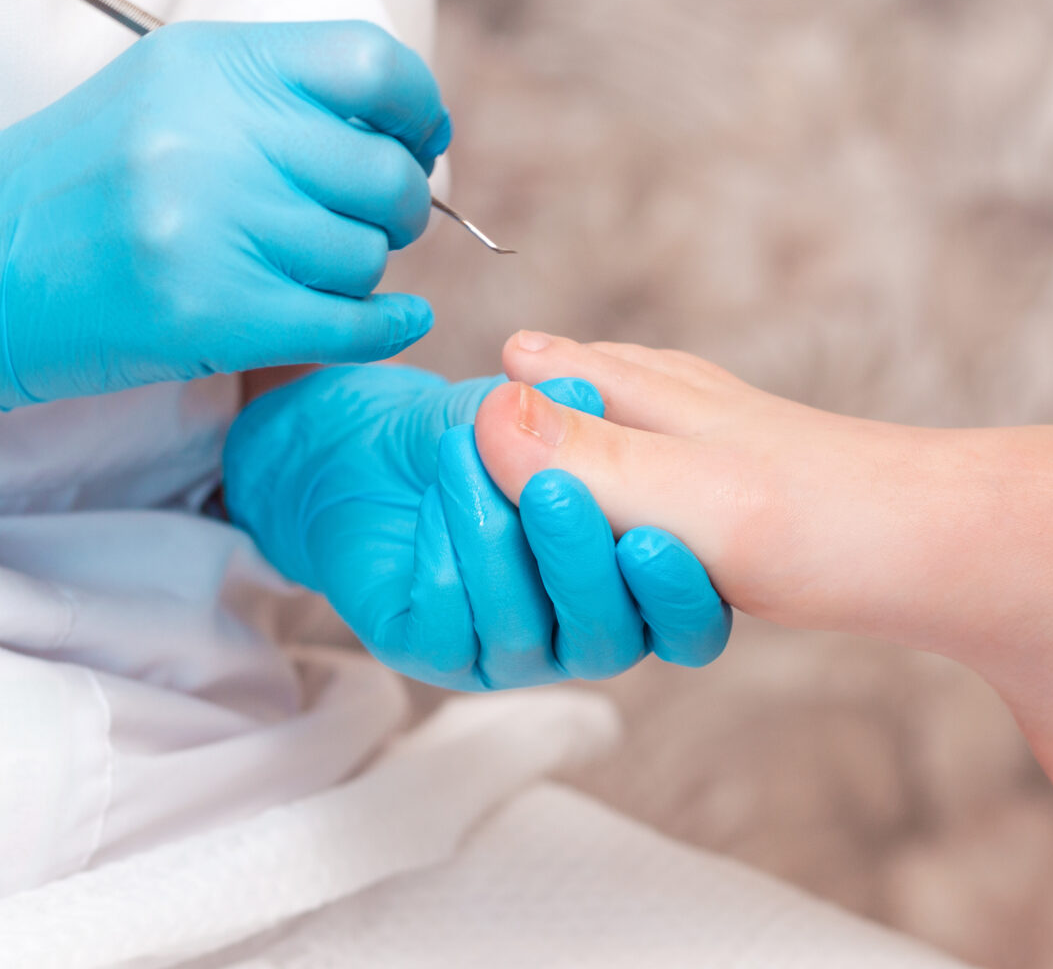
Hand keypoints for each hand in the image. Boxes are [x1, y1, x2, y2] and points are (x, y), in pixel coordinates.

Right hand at [0, 21, 446, 467]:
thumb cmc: (74, 181)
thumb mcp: (165, 94)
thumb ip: (275, 96)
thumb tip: (409, 132)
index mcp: (207, 64)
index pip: (372, 67)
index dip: (418, 109)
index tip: (418, 141)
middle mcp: (210, 137)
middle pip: (381, 172)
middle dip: (397, 206)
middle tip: (371, 223)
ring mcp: (207, 229)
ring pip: (363, 256)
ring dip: (363, 270)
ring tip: (316, 269)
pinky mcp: (206, 315)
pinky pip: (347, 324)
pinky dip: (387, 327)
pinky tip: (396, 321)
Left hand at [223, 364, 731, 689]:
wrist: (365, 448)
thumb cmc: (472, 431)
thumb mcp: (522, 409)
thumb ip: (563, 411)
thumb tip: (586, 397)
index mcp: (633, 584)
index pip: (687, 626)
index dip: (681, 595)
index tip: (657, 538)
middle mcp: (581, 632)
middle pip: (608, 639)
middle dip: (582, 564)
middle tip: (555, 489)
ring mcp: (509, 653)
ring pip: (523, 630)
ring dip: (497, 540)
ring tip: (467, 455)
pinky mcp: (434, 654)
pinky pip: (451, 626)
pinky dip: (446, 555)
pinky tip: (433, 499)